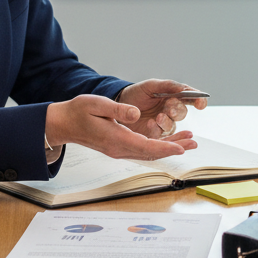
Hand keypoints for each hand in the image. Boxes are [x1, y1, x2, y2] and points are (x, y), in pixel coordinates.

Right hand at [45, 94, 197, 160]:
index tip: (181, 148)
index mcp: (115, 139)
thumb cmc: (78, 112)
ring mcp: (119, 150)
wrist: (64, 123)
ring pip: (149, 153)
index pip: (145, 147)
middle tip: (193, 143)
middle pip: (151, 153)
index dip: (165, 148)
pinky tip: (169, 140)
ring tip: (188, 141)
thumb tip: (136, 113)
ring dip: (169, 147)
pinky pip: (143, 150)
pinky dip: (158, 146)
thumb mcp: (97, 104)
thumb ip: (118, 110)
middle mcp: (119, 149)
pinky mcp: (119, 147)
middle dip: (174, 149)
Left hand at [115, 79, 207, 136]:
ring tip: (158, 117)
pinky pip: (160, 135)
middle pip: (182, 113)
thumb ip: (168, 85)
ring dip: (167, 121)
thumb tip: (183, 88)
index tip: (201, 103)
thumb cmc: (136, 93)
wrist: (119, 104)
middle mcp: (170, 111)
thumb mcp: (150, 85)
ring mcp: (162, 123)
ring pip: (172, 125)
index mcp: (172, 97)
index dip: (198, 100)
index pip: (190, 98)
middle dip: (177, 111)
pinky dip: (156, 129)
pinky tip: (151, 124)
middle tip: (169, 108)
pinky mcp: (153, 134)